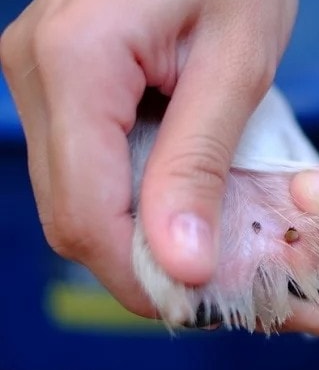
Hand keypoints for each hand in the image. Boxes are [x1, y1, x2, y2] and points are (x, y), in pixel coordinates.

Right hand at [0, 0, 298, 315]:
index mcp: (74, 64)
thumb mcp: (235, 67)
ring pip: (73, 195)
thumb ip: (198, 166)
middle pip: (68, 214)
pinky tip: (183, 199)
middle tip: (212, 283)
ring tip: (207, 243)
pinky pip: (84, 163)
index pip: (85, 213)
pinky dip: (132, 196)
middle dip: (138, 261)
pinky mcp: (56, 79)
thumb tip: (180, 264)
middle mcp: (32, 71)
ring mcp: (35, 73)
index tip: (200, 305)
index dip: (138, 275)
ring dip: (137, 232)